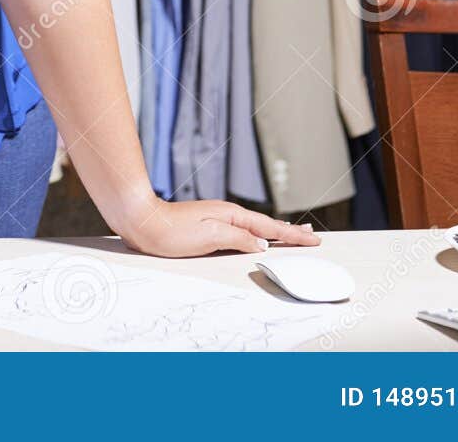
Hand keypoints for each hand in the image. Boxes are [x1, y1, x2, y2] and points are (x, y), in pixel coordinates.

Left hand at [114, 197, 321, 257]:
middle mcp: (228, 215)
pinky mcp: (208, 228)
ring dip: (276, 231)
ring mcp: (218, 220)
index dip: (293, 235)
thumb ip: (239, 238)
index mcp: (232, 216)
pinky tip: (256, 237)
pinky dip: (257, 233)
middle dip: (290, 231)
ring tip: (292, 233)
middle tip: (311, 235)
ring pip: (255, 227)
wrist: (143, 222)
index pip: (270, 227)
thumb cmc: (172, 231)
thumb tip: (262, 243)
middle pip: (267, 224)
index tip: (314, 239)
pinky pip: (242, 231)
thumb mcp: (210, 236)